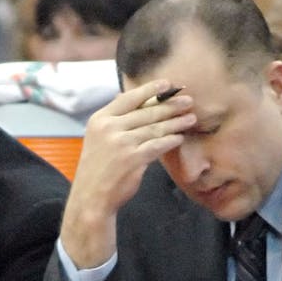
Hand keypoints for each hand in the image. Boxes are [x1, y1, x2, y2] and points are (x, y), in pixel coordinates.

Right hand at [59, 80, 195, 268]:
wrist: (91, 196)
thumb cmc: (98, 168)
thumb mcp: (98, 138)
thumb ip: (114, 120)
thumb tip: (131, 100)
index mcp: (100, 119)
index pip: (129, 98)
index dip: (150, 89)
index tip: (168, 84)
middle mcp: (110, 128)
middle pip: (146, 112)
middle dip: (170, 105)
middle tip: (187, 101)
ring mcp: (121, 143)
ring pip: (155, 128)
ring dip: (175, 122)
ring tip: (190, 118)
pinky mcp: (133, 159)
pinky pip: (157, 145)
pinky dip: (170, 141)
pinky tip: (180, 137)